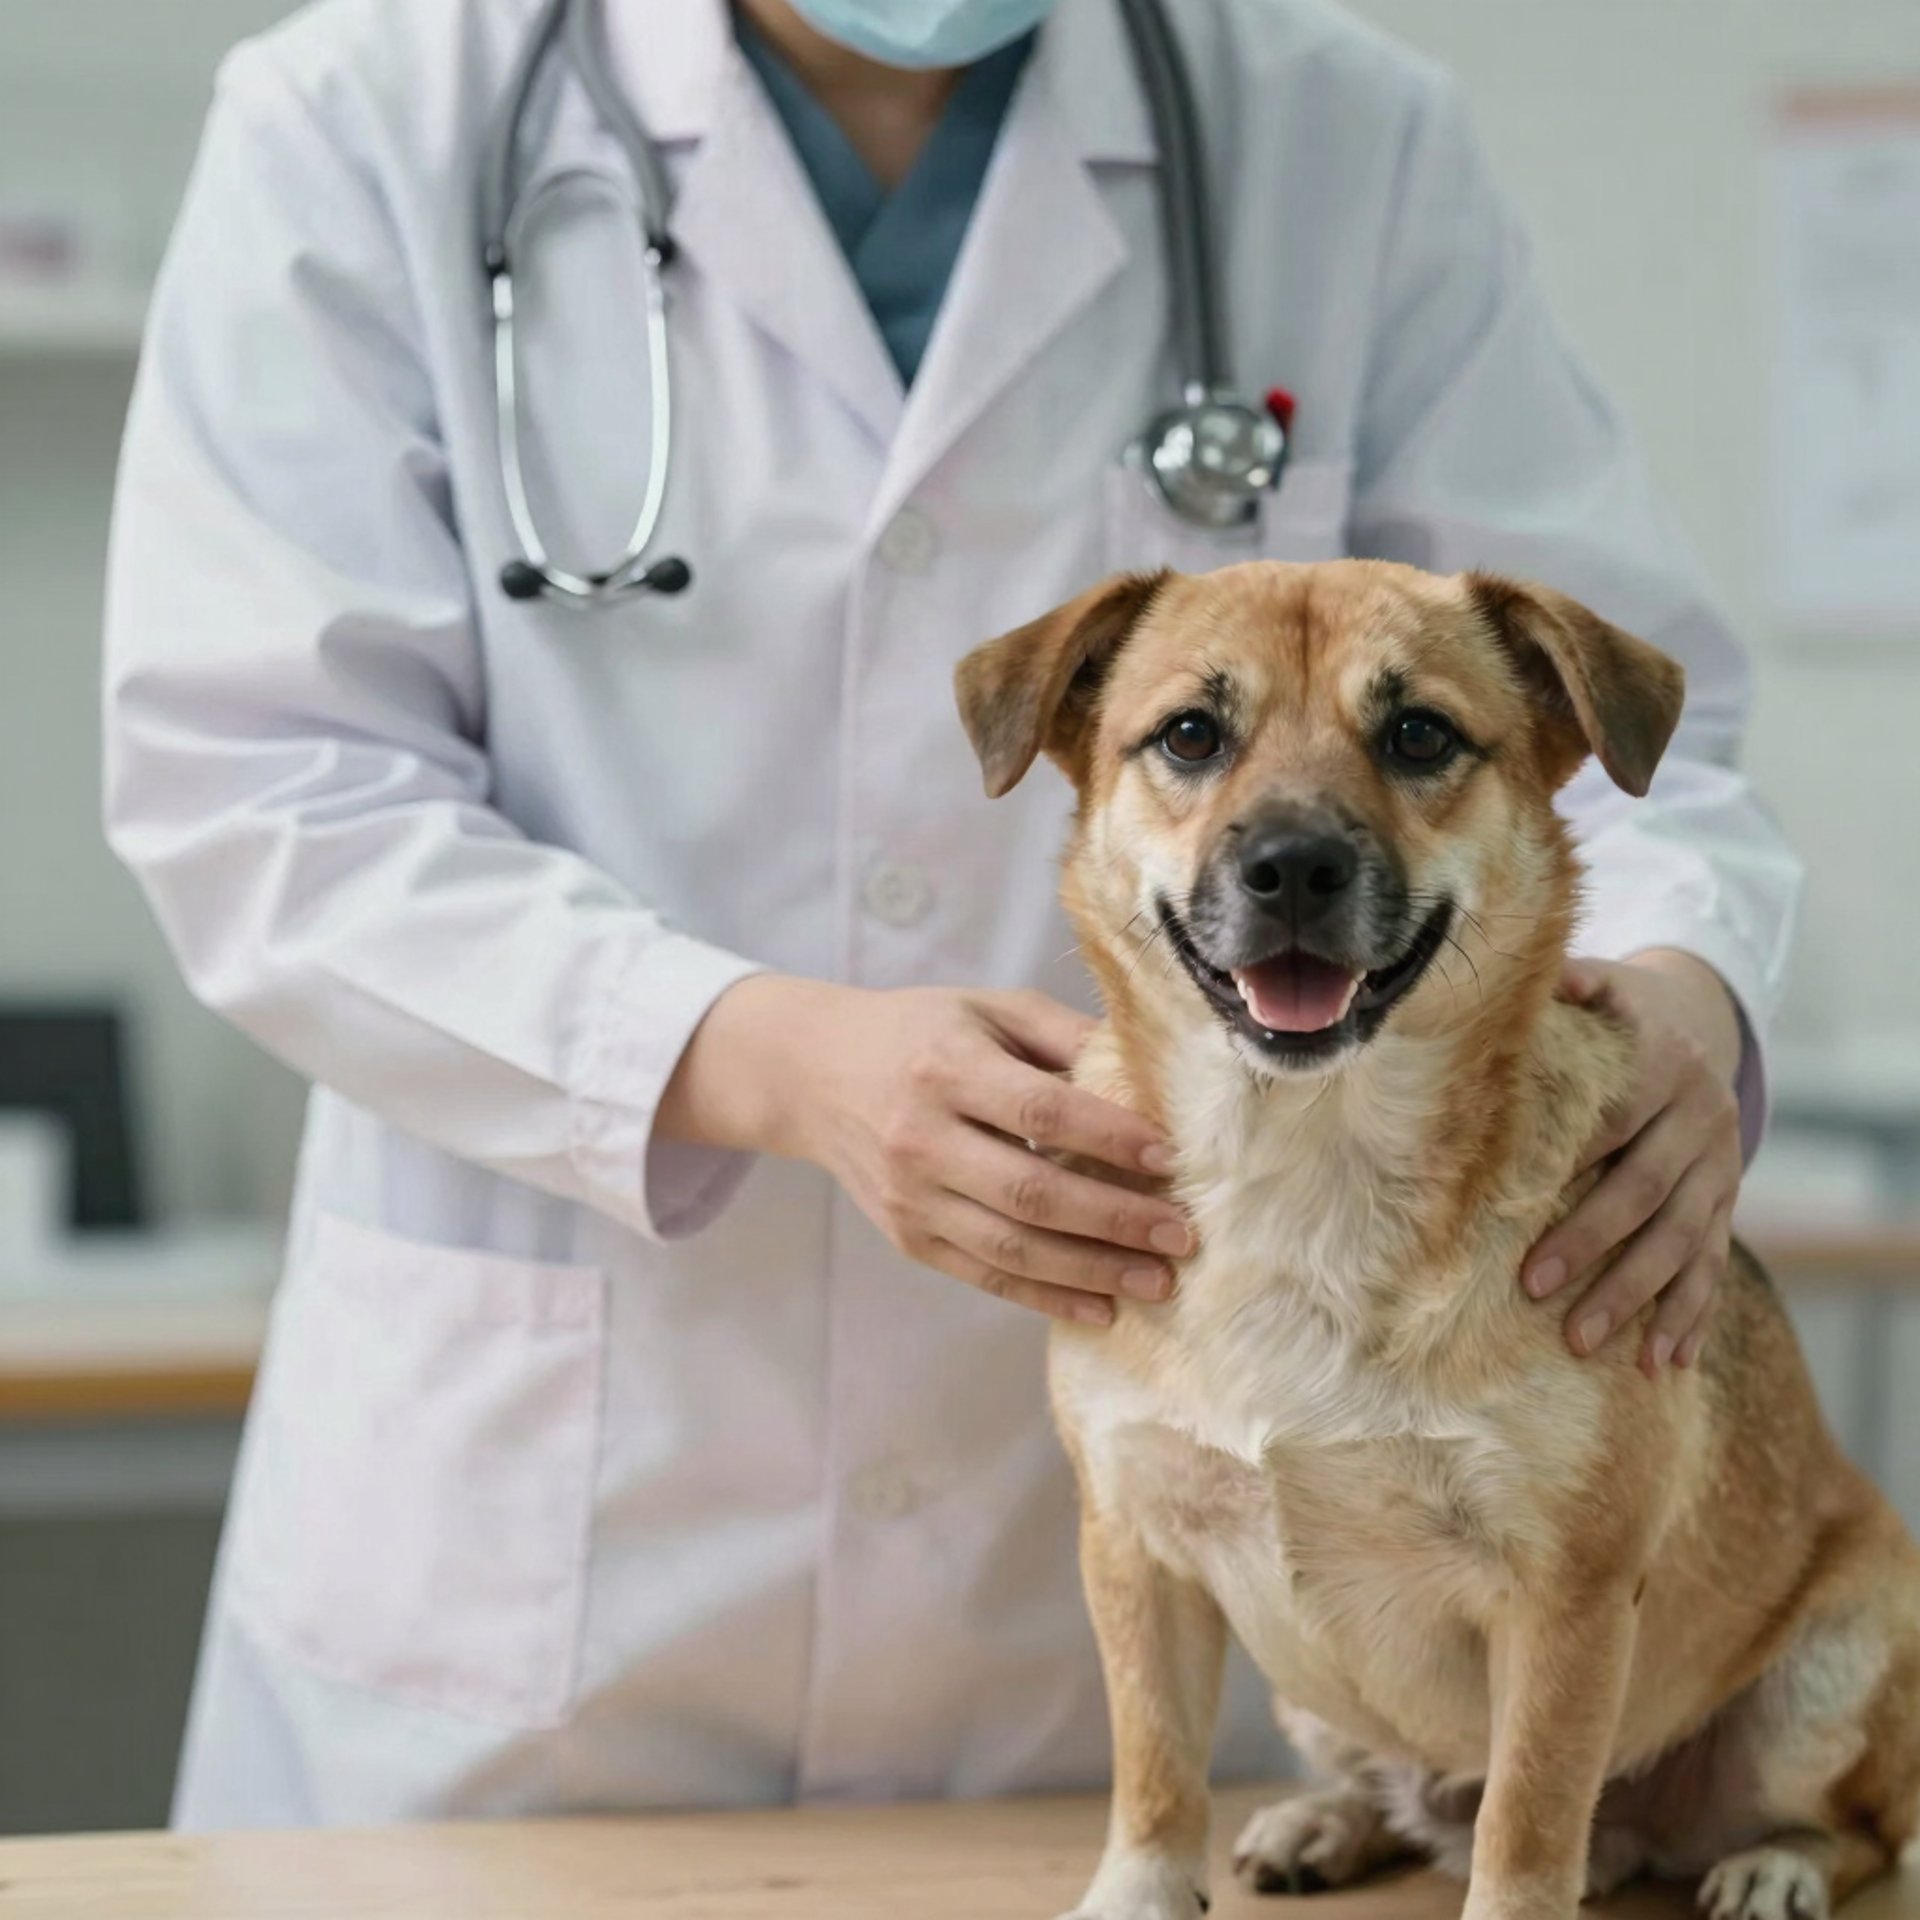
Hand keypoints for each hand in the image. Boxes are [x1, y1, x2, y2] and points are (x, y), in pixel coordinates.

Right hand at [660, 975, 1191, 1325]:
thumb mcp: (986, 1008)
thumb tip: (1149, 1074)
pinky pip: (985, 1277)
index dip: (1110, 1137)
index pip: (1041, 1110)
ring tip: (1157, 1282)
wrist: (812, 1075)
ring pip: (1012, 1248)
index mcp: (946, 1067)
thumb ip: (1062, 1034)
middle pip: (1032, 1192)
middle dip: (1116, 1220)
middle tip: (1182, 1235)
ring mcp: (911, 1196)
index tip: (1170, 1157)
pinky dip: (1046, 1297)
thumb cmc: (917, 1032)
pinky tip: (1100, 1307)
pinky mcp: (908, 1237)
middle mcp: (922, 1137)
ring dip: (1092, 1271)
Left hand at [1523, 951, 1743, 1374]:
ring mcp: (1721, 1165)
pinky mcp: (1729, 1201)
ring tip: (1585, 1342)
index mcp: (1663, 1061)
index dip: (1569, 1162)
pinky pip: (1715, 1264)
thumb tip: (1525, 981)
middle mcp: (1702, 1116)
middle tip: (1532, 1287)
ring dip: (1637, 1295)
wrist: (1698, 1020)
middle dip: (1591, 1242)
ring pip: (1684, 1238)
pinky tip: (1665, 1361)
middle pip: (1647, 1189)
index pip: (1614, 1121)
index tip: (1515, 1205)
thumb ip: (1567, 984)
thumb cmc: (1616, 1012)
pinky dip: (1692, 1314)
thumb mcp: (1599, 984)